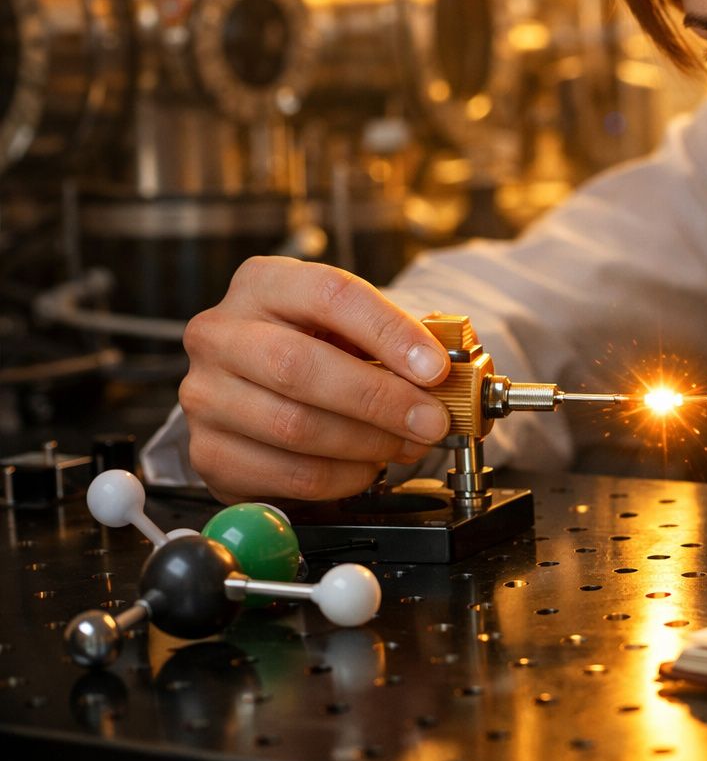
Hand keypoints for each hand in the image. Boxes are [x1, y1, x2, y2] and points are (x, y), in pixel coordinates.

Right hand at [179, 256, 454, 502]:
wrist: (265, 386)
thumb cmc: (321, 348)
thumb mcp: (356, 327)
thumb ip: (398, 340)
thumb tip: (449, 371)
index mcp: (264, 283)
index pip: (330, 294)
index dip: (389, 332)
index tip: (435, 368)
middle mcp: (221, 333)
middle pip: (301, 367)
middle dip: (380, 399)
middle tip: (431, 420)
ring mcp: (204, 394)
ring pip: (294, 426)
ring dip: (367, 443)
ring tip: (405, 443)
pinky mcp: (207, 451)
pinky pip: (284, 473)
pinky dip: (340, 477)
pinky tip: (367, 467)